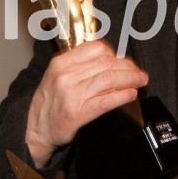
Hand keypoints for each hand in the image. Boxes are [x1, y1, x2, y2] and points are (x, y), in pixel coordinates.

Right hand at [25, 40, 148, 167]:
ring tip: (140, 82)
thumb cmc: (51, 102)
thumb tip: (114, 61)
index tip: (125, 61)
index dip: (117, 54)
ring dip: (131, 79)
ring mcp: (71, 93)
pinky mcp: (77, 112)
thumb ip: (81, 66)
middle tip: (139, 73)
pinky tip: (131, 95)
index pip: (97, 48)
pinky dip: (123, 96)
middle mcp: (66, 75)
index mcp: (62, 62)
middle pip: (107, 63)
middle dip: (129, 67)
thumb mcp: (59, 76)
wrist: (37, 130)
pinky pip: (106, 101)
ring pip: (110, 79)